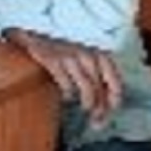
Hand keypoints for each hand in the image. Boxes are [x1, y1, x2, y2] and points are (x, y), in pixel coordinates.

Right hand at [5, 29, 122, 125]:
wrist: (35, 29)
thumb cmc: (61, 44)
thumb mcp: (84, 52)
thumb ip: (97, 70)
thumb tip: (106, 98)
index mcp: (98, 52)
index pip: (115, 82)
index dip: (114, 100)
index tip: (111, 111)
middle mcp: (87, 54)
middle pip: (101, 89)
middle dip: (101, 109)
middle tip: (97, 120)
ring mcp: (69, 57)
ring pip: (87, 89)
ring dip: (88, 104)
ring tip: (85, 108)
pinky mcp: (53, 59)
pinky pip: (66, 84)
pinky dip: (69, 94)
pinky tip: (67, 97)